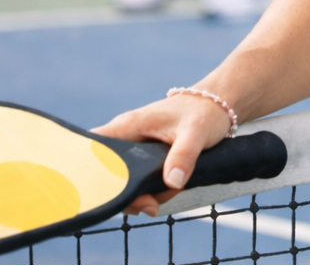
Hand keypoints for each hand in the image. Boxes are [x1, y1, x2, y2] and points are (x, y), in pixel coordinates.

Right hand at [93, 94, 233, 216]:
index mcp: (128, 127)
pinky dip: (153, 189)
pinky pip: (139, 179)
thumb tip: (172, 182)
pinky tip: (172, 189)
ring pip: (125, 180)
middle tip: (153, 205)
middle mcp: (125, 137)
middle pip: (108, 174)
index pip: (92, 150)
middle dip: (129, 195)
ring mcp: (135, 148)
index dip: (92, 175)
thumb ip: (183, 156)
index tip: (116, 195)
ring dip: (146, 194)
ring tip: (173, 191)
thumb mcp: (195, 133)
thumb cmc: (203, 113)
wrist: (217, 104)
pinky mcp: (146, 156)